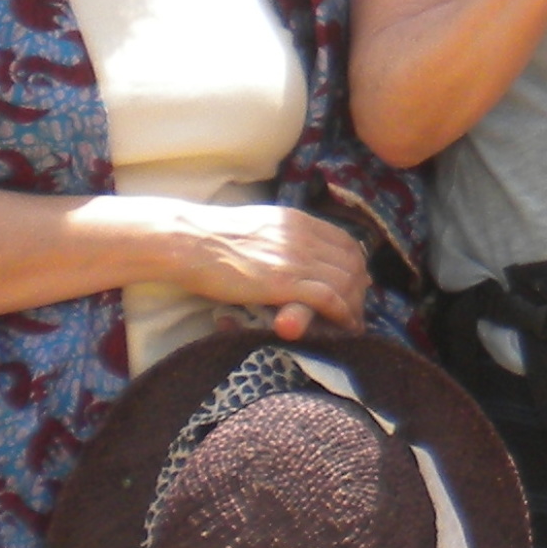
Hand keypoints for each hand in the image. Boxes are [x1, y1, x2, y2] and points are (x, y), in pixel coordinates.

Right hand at [163, 203, 370, 338]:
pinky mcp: (286, 282)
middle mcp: (304, 236)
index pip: (345, 242)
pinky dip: (342, 315)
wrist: (187, 241)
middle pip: (352, 263)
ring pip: (346, 281)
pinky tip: (344, 327)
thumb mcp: (256, 227)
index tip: (355, 284)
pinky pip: (329, 298)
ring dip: (354, 306)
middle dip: (359, 289)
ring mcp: (297, 258)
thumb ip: (279, 238)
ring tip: (352, 325)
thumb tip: (288, 252)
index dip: (354, 266)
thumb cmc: (208, 237)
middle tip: (356, 311)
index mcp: (296, 221)